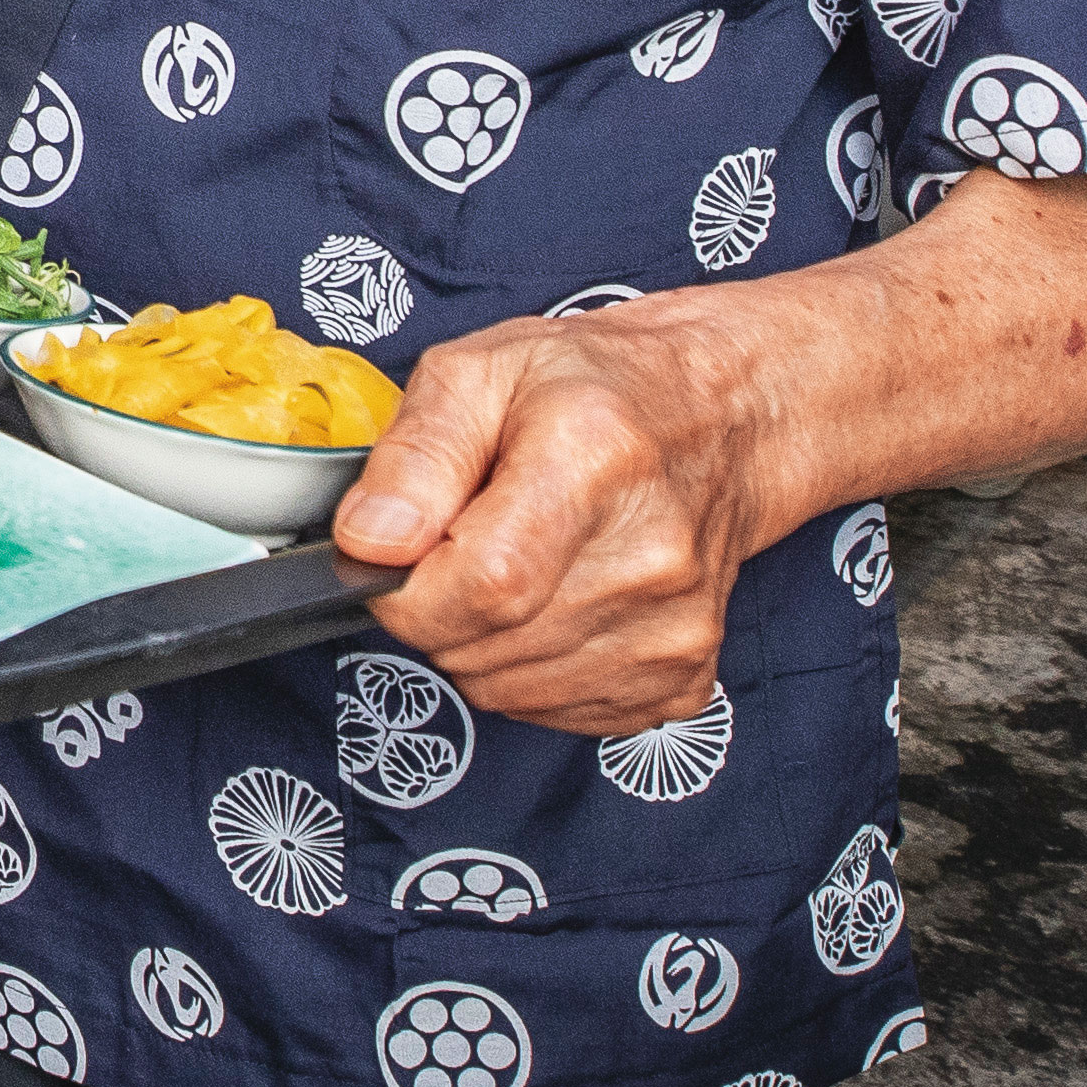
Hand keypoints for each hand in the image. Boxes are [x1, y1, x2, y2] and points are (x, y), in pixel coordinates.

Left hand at [327, 300, 775, 736]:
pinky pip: (555, 714)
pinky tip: (555, 602)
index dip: (409, 588)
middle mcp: (651, 555)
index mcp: (593, 460)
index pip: (484, 584)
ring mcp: (676, 627)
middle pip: (483, 647)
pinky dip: (529, 672)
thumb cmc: (592, 389)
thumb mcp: (476, 372)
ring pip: (506, 691)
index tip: (401, 554)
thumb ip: (411, 457)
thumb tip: (368, 543)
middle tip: (464, 540)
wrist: (717, 421)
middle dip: (438, 607)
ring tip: (516, 563)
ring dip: (481, 642)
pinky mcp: (683, 678)